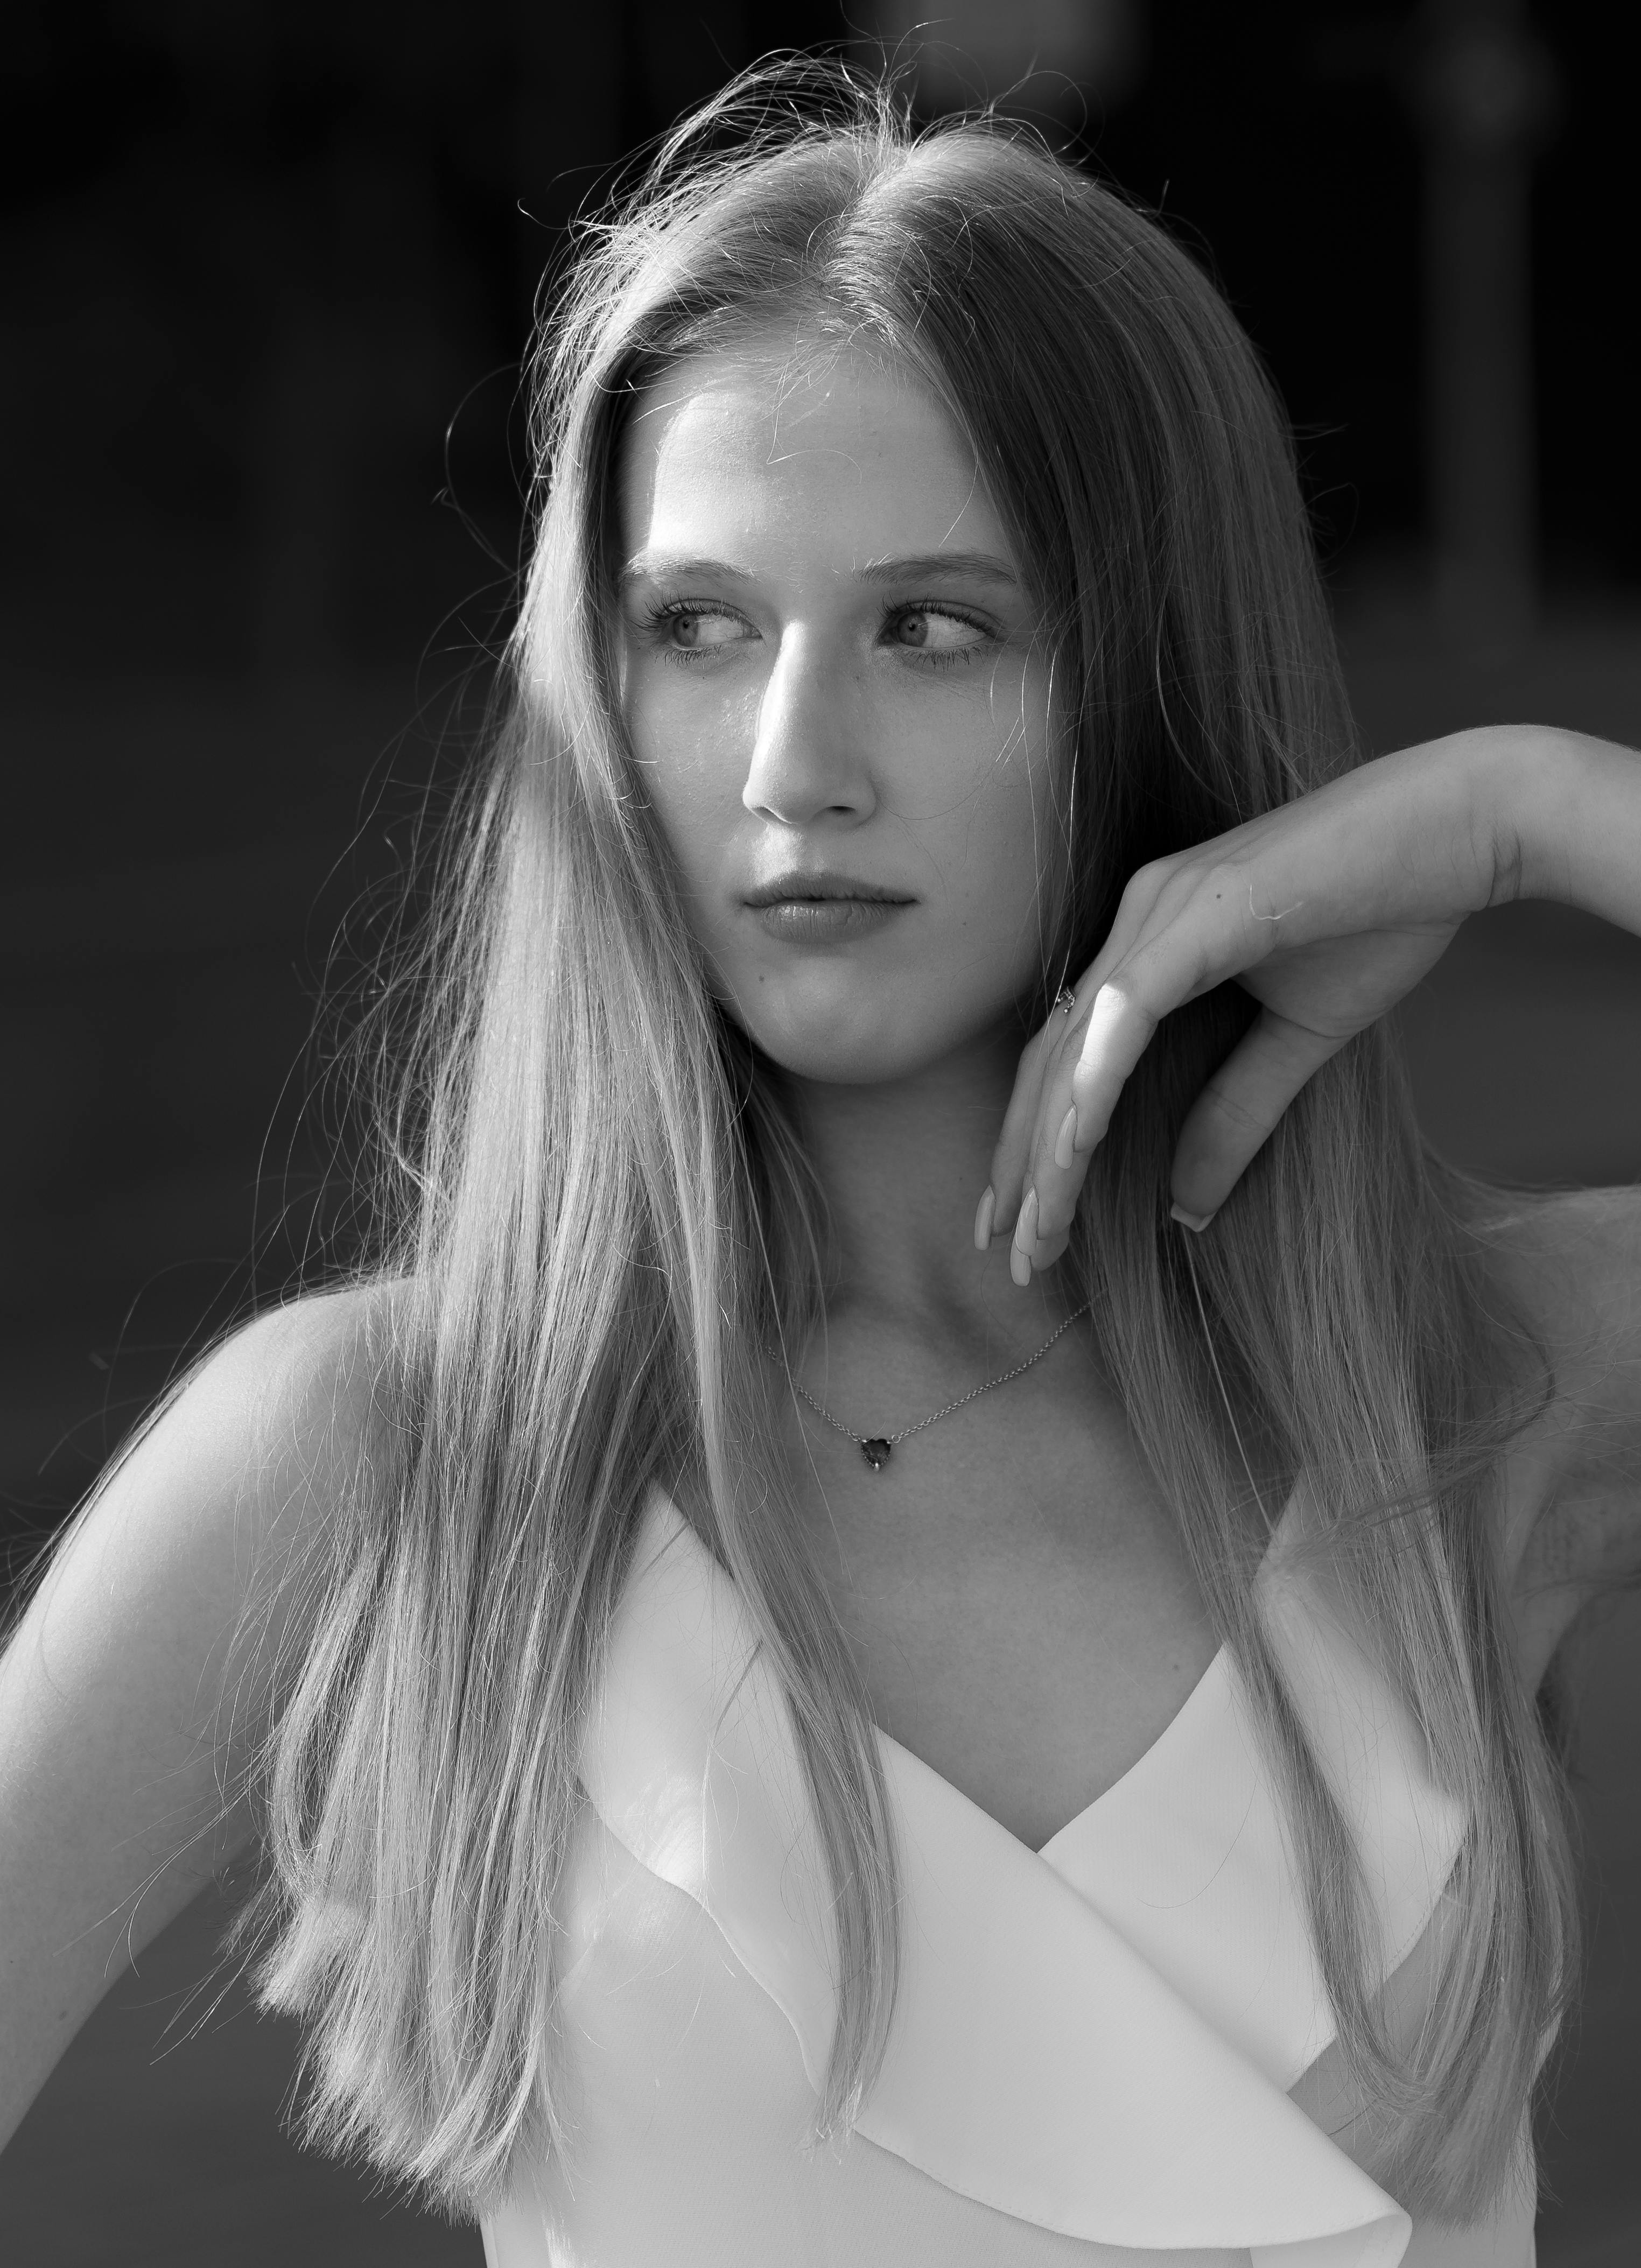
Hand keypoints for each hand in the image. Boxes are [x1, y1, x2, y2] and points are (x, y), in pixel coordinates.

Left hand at [981, 730, 1528, 1282]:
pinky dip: (1100, 1074)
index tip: (1021, 1226)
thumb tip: (1183, 1213)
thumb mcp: (1300, 1041)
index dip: (1034, 1145)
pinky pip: (1134, 1002)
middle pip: (1052, 1061)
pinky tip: (1074, 1142)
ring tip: (1037, 1230)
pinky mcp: (1207, 907)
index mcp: (1149, 944)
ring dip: (1052, 1145)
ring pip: (1079, 1044)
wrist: (1465, 824)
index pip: (1066, 1060)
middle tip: (1012, 1255)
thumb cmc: (1386, 916)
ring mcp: (1163, 907)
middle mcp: (1137, 919)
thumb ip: (1234, 1117)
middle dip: (1022, 1164)